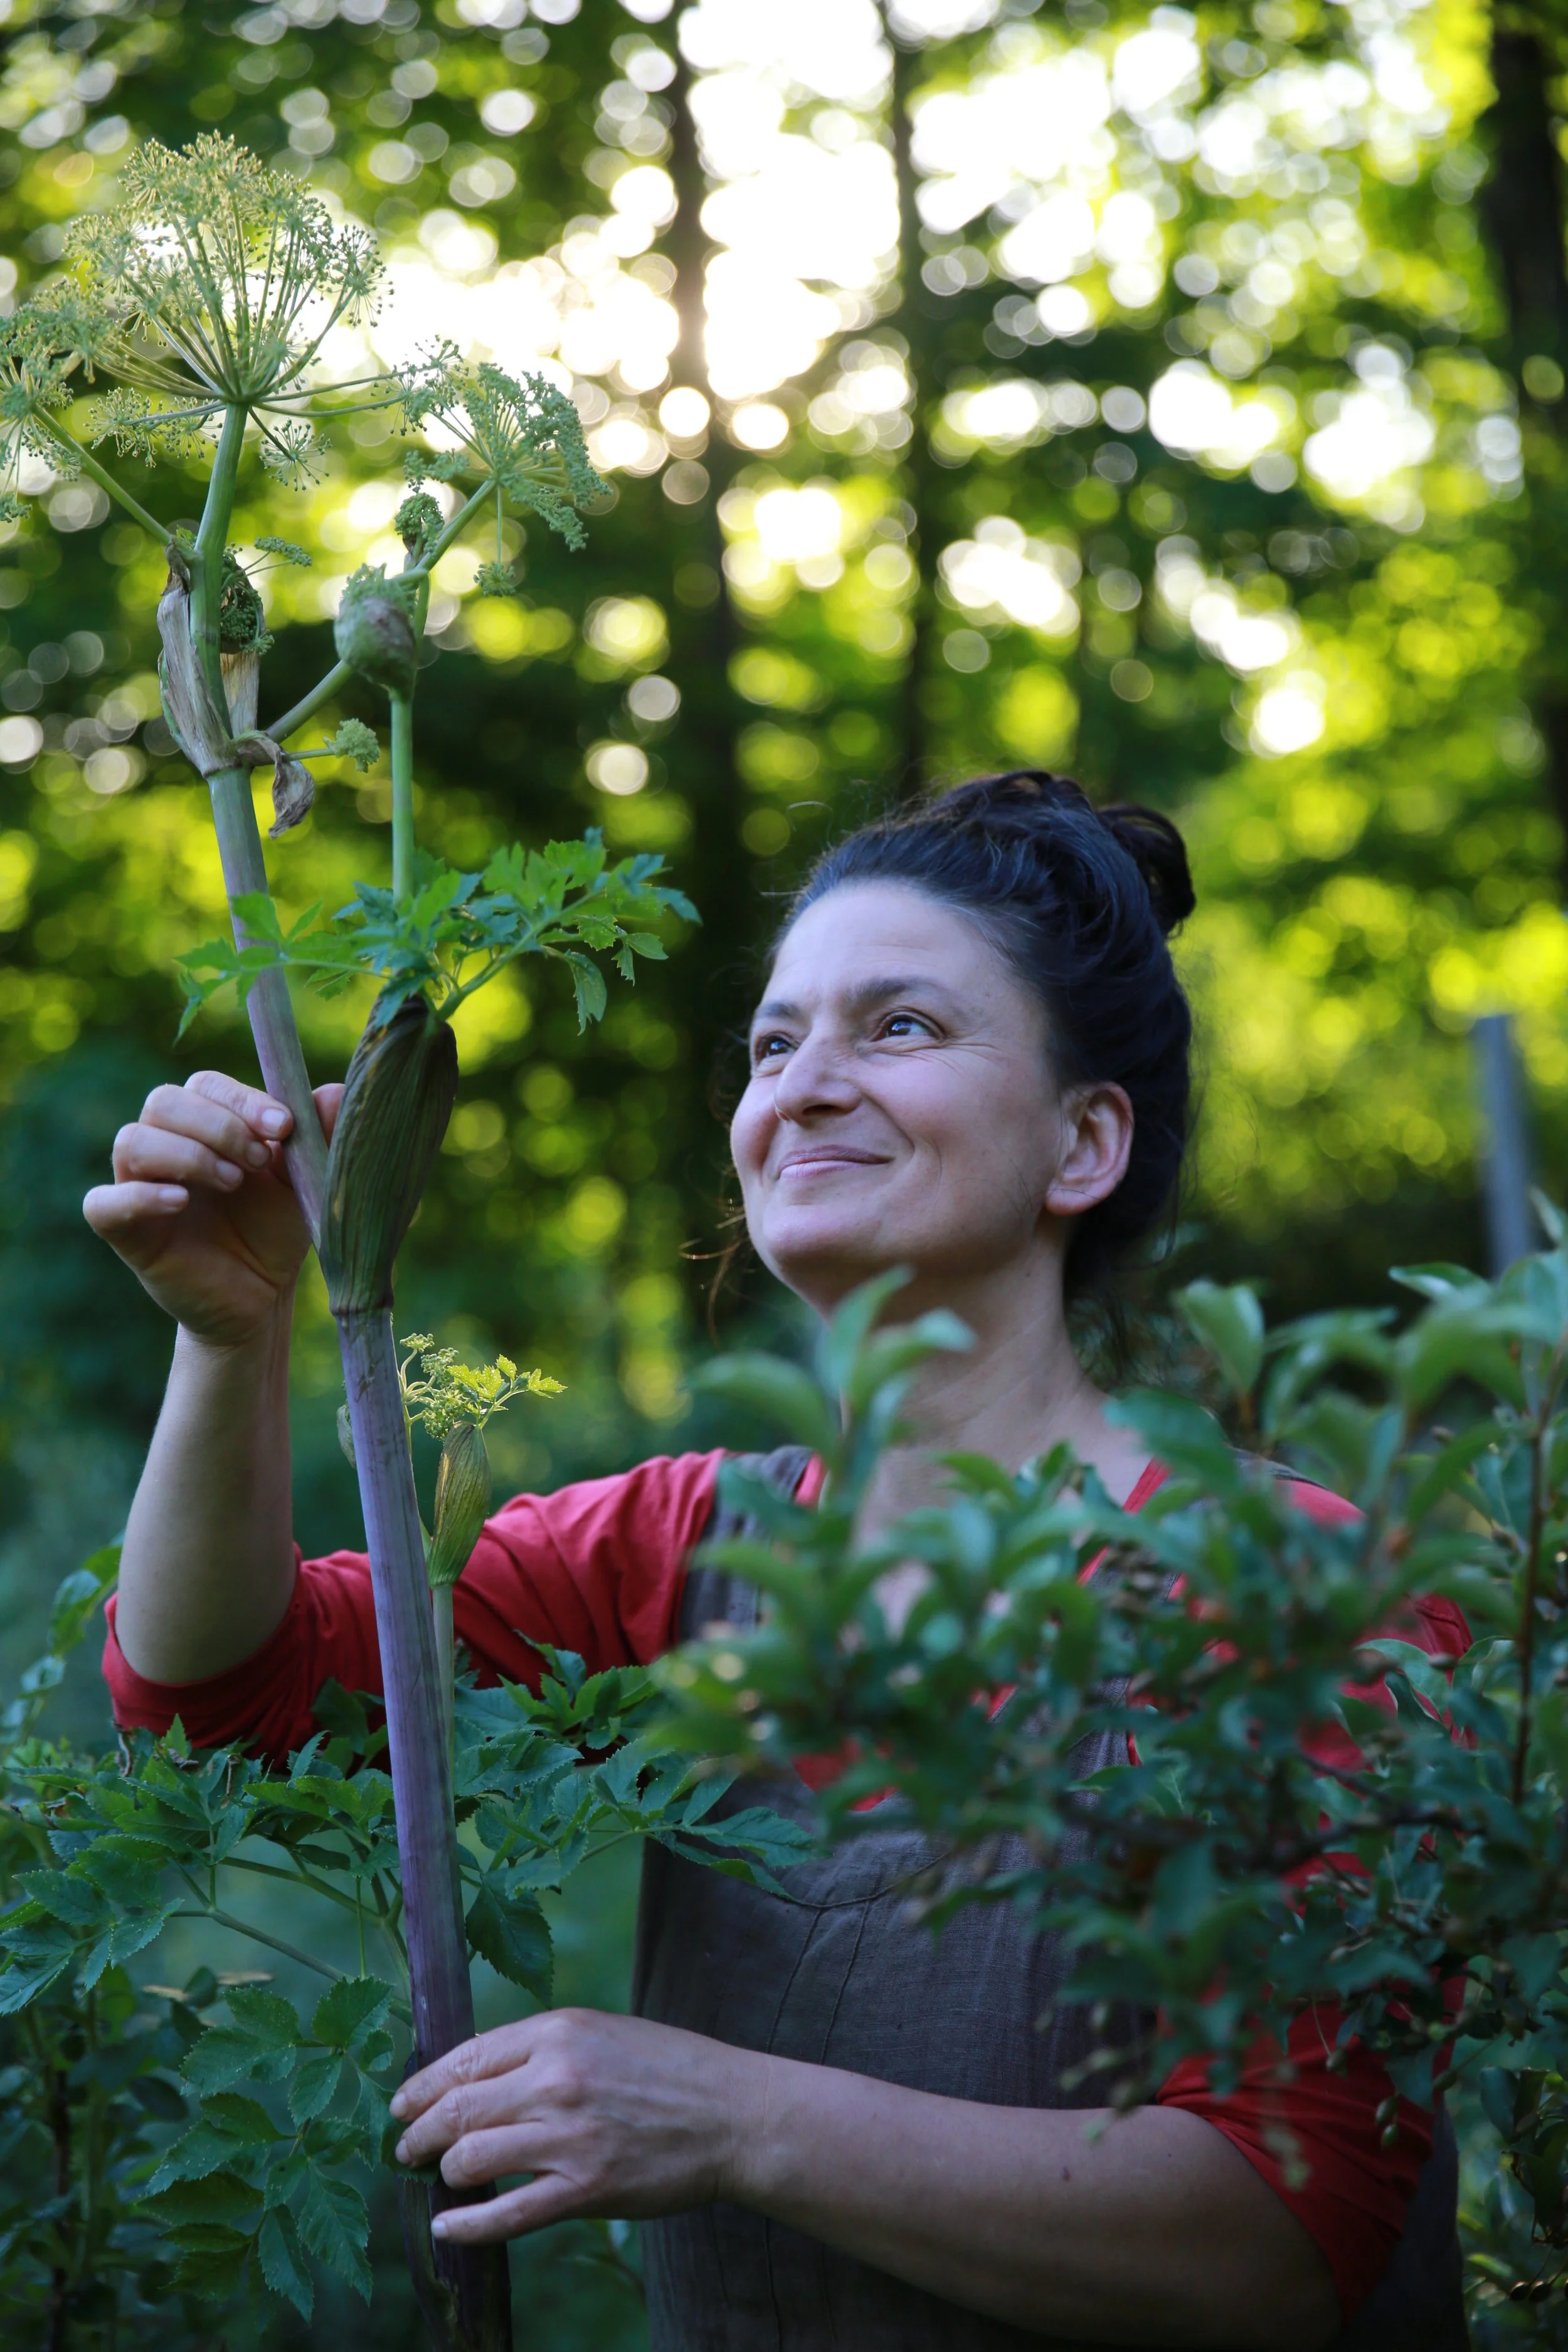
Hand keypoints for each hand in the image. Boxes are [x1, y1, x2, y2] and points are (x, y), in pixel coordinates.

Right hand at [83, 1072, 341, 1350]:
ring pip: (131, 1141)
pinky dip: (139, 1196)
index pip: (205, 1085)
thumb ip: (320, 1137)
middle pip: (162, 1102)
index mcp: (204, 1125)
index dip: (241, 1098)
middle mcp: (165, 1146)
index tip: (284, 1126)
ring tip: (233, 1182)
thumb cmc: (275, 1229)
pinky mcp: (126, 1233)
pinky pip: (102, 1202)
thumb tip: (338, 1092)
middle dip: (216, 1124)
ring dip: (187, 1154)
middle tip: (259, 1159)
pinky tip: (180, 1202)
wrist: (260, 1297)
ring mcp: (139, 1187)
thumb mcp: (305, 1182)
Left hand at [390, 2008, 765, 2244]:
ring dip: (444, 2173)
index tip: (402, 2105)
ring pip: (471, 2159)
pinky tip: (448, 2228)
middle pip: (457, 2108)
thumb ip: (541, 2050)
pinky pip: (508, 2214)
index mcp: (558, 2031)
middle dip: (419, 2133)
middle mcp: (555, 2078)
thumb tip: (475, 2077)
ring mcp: (569, 2135)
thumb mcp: (601, 2033)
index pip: (465, 2058)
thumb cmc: (668, 2070)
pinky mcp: (585, 2188)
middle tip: (405, 2149)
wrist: (731, 2114)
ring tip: (440, 2179)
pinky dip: (468, 2226)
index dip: (422, 2086)